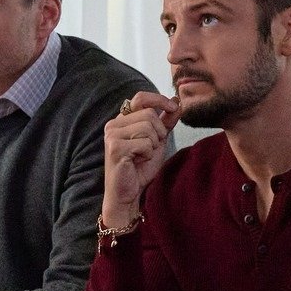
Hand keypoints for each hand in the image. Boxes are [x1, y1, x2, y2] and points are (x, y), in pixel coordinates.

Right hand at [101, 92, 179, 224]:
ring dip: (153, 145)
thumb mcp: (158, 141)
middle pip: (149, 115)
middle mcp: (114, 124)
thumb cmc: (140, 167)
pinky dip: (147, 155)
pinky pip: (144, 143)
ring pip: (148, 128)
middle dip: (159, 133)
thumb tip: (177, 102)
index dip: (159, 99)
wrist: (128, 193)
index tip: (174, 107)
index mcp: (123, 120)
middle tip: (151, 148)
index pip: (141, 98)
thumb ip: (166, 122)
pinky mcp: (115, 147)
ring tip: (142, 156)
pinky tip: (137, 162)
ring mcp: (112, 135)